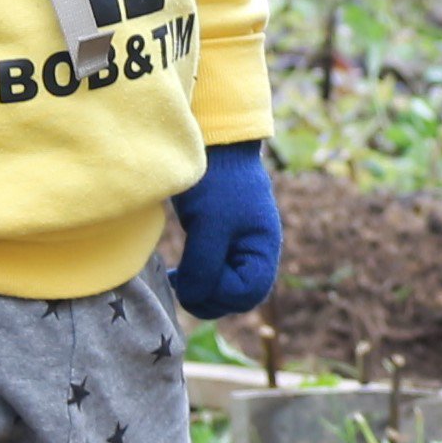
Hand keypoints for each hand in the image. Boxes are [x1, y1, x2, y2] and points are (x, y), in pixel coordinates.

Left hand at [167, 141, 279, 318]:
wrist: (213, 145)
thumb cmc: (216, 181)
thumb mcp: (209, 225)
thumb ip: (204, 265)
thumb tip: (193, 297)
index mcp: (263, 248)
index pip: (248, 293)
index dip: (220, 294)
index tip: (194, 276)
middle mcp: (255, 252)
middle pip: (238, 297)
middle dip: (209, 297)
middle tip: (181, 284)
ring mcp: (238, 248)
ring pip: (223, 288)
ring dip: (201, 290)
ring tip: (178, 278)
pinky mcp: (221, 242)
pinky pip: (213, 274)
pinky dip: (197, 278)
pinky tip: (178, 273)